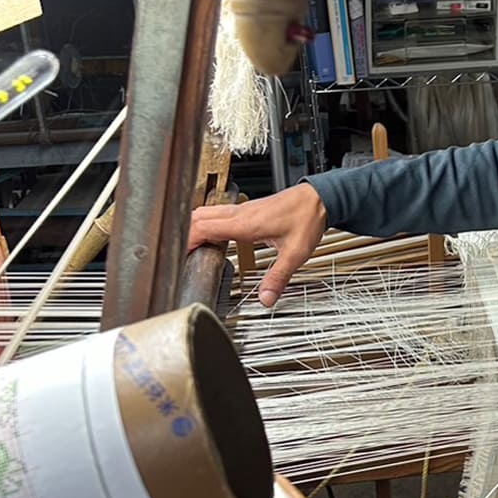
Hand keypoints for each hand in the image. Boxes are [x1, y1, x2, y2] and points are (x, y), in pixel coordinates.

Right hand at [187, 183, 326, 306]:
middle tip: (180, 256)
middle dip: (184, 236)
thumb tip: (266, 298)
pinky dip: (206, 225)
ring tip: (191, 249)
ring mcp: (241, 210)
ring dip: (194, 229)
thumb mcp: (295, 254)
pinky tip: (212, 239)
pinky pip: (217, 214)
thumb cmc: (307, 219)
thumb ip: (278, 278)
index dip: (185, 241)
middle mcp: (239, 214)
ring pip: (205, 213)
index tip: (178, 256)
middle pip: (197, 218)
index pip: (202, 227)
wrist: (318, 199)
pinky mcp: (246, 210)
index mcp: (245, 223)